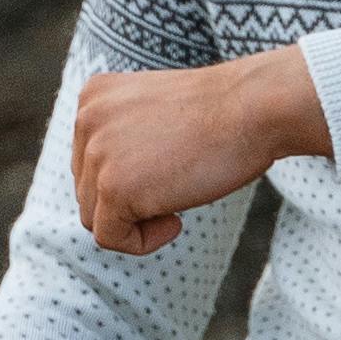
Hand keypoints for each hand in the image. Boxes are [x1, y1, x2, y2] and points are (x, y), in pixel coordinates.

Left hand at [68, 45, 329, 255]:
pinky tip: (176, 221)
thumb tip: (108, 192)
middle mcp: (86, 119)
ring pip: (95, 218)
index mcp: (93, 97)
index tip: (168, 171)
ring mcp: (97, 153)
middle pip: (87, 191)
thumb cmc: (223, 115)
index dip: (128, 180)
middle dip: (129, 203)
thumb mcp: (157, 117)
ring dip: (136, 222)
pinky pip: (110, 238)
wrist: (254, 108)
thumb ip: (123, 142)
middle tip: (178, 186)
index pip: (88, 162)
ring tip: (178, 201)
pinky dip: (143, 242)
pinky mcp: (114, 187)